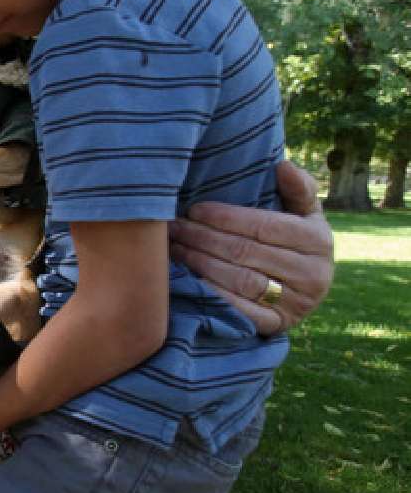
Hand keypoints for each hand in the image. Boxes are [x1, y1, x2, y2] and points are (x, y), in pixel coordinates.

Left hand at [169, 161, 333, 335]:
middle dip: (203, 237)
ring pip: (239, 279)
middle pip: (246, 252)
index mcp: (318, 241)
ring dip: (200, 262)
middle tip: (173, 227)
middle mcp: (314, 275)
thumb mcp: (304, 214)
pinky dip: (210, 292)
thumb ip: (298, 189)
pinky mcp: (277, 326)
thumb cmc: (294, 240)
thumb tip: (283, 165)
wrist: (302, 291)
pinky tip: (186, 278)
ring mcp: (297, 304)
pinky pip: (238, 310)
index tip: (193, 209)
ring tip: (174, 248)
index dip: (225, 217)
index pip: (263, 226)